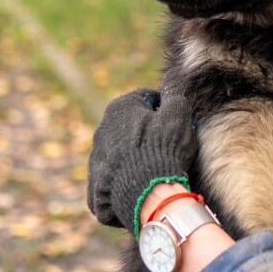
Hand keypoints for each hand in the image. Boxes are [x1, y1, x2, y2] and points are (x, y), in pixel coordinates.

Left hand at [87, 89, 197, 234]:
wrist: (146, 192)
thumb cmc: (164, 148)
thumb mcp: (178, 113)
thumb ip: (174, 93)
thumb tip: (173, 78)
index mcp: (120, 107)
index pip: (146, 99)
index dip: (165, 109)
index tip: (177, 123)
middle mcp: (101, 130)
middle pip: (130, 127)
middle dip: (147, 134)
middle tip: (168, 148)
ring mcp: (95, 159)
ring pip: (120, 154)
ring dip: (135, 158)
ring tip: (156, 171)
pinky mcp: (95, 186)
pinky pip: (114, 181)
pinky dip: (126, 182)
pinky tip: (143, 188)